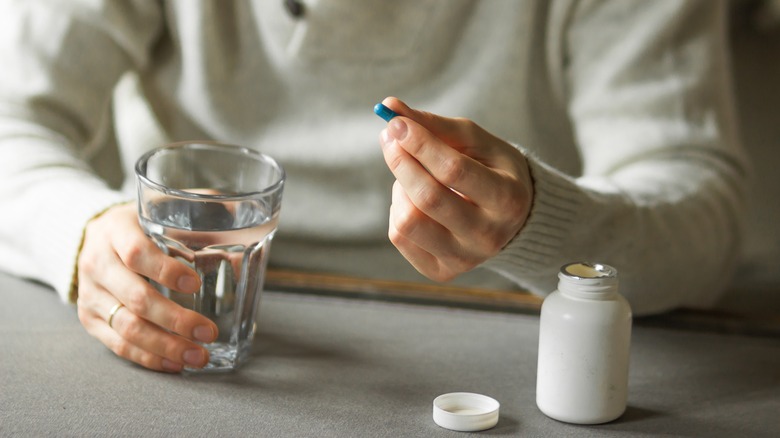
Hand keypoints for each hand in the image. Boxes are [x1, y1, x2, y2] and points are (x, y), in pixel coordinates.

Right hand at [76, 202, 217, 371]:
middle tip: (208, 332)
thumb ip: (204, 222)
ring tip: (198, 355)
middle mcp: (97, 262)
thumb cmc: (146, 223)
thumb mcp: (168, 211)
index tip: (194, 283)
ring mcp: (91, 293)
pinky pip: (118, 345)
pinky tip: (175, 363)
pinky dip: (149, 357)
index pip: (136, 253)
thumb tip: (243, 248)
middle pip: (135, 297)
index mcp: (116, 230)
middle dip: (175, 319)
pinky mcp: (90, 318)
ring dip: (166, 346)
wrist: (98, 235)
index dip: (165, 271)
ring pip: (126, 327)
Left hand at [378, 97, 532, 281]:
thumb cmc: (492, 170)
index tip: (396, 123)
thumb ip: (436, 125)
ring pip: (407, 222)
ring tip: (412, 175)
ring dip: (400, 189)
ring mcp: (464, 259)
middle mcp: (488, 236)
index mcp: (507, 199)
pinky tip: (414, 201)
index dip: (420, 144)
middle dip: (401, 161)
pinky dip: (398, 210)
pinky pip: (399, 238)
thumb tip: (391, 107)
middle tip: (390, 137)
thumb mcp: (476, 142)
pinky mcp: (442, 271)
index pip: (454, 171)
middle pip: (427, 198)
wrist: (512, 219)